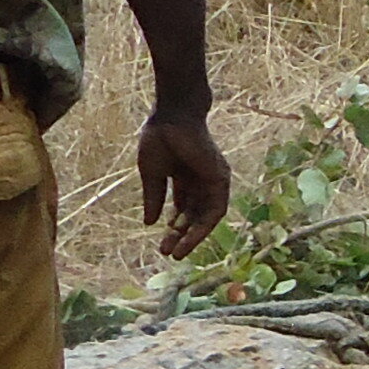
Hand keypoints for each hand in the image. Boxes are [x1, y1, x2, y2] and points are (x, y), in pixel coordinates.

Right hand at [140, 110, 230, 257]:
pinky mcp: (220, 179)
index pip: (182, 209)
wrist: (173, 115)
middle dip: (181, 235)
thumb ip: (153, 197)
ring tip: (177, 253)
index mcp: (185, 177)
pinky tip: (188, 238)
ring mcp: (213, 181)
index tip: (162, 245)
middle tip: (167, 253)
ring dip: (192, 236)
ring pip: (205, 217)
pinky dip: (203, 226)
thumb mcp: (152, 173)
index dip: (173, 228)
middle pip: (194, 216)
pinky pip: (215, 210)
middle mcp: (202, 181)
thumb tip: (148, 223)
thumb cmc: (160, 137)